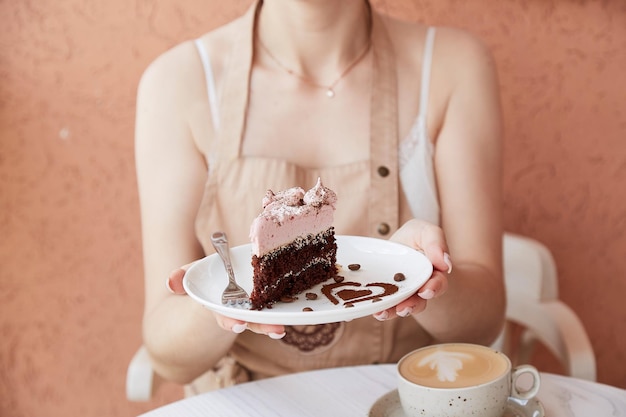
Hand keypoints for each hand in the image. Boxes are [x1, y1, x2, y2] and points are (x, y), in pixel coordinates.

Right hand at [166, 262, 285, 338]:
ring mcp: (253, 306)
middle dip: (262, 326)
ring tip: (283, 330)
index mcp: (219, 306)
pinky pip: (277, 303)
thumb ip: (181, 278)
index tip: (238, 325)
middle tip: (277, 331)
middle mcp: (238, 310)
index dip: (231, 321)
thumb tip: (170, 282)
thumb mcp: (190, 277)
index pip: (225, 316)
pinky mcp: (267, 298)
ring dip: (273, 324)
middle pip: (251, 320)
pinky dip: (286, 307)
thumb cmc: (204, 279)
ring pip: (265, 316)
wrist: (215, 281)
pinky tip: (298, 309)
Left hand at [372, 219, 451, 320]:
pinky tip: (371, 311)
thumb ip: (436, 243)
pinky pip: (384, 305)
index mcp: (434, 273)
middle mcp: (420, 288)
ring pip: (401, 306)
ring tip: (382, 313)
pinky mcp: (388, 296)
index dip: (434, 288)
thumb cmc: (415, 236)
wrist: (396, 243)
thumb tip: (446, 263)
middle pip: (420, 300)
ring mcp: (403, 294)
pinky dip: (378, 310)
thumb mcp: (426, 231)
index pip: (438, 283)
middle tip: (404, 308)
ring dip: (393, 312)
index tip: (426, 290)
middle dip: (412, 305)